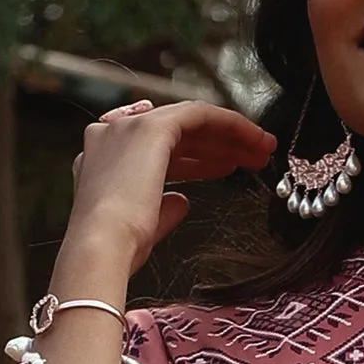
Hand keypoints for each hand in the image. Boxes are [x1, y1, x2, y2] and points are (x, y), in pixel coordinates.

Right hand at [59, 96, 277, 281]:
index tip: (226, 167)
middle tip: (252, 156)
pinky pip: (200, 114)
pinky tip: (254, 139)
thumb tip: (181, 201)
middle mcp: (111, 135)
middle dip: (218, 144)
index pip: (158, 148)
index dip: (196, 157)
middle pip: (177, 132)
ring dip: (230, 135)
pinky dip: (230, 124)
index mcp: (102, 158)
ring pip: (191, 120)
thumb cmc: (118, 249)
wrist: (103, 247)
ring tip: (262, 151)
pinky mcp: (151, 127)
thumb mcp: (145, 225)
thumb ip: (162, 206)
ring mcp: (128, 126)